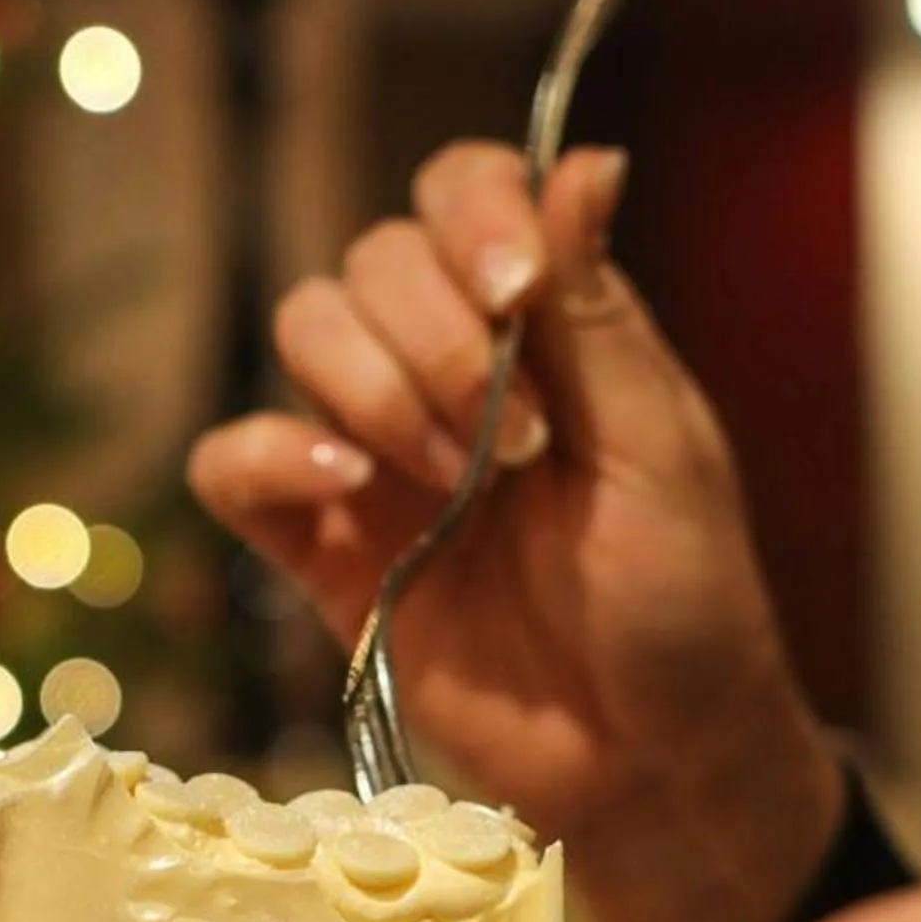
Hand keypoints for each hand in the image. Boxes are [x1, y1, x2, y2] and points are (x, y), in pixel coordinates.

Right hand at [187, 142, 844, 921]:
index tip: (515, 296)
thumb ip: (599, 313)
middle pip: (370, 259)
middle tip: (516, 443)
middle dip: (431, 333)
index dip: (470, 216)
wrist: (652, 764)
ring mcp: (378, 459)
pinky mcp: (323, 552)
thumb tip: (588, 157)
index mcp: (542, 330)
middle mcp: (448, 373)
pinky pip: (235, 466)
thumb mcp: (663, 452)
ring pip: (300, 334)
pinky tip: (344, 486)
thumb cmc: (685, 608)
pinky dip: (268, 452)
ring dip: (367, 385)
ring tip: (449, 479)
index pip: (464, 193)